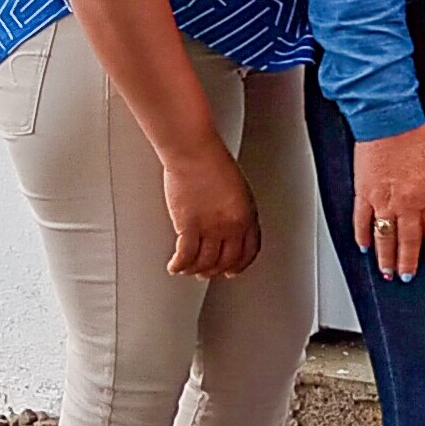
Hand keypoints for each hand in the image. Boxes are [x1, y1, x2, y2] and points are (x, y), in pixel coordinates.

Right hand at [160, 144, 260, 278]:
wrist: (195, 152)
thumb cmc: (213, 162)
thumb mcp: (237, 189)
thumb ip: (236, 210)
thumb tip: (229, 226)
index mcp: (247, 215)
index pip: (249, 251)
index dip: (240, 265)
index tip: (233, 270)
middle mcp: (231, 225)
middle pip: (227, 261)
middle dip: (216, 270)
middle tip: (207, 273)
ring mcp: (210, 228)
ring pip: (205, 263)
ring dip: (196, 270)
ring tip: (188, 270)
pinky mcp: (188, 227)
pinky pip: (185, 257)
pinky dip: (179, 266)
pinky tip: (175, 266)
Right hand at [354, 124, 424, 281]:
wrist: (390, 122)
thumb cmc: (416, 138)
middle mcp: (409, 203)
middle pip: (409, 240)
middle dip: (408, 262)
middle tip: (406, 277)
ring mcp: (384, 201)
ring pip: (386, 238)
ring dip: (386, 258)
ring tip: (386, 272)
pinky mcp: (364, 194)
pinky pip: (362, 221)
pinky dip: (363, 236)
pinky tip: (365, 247)